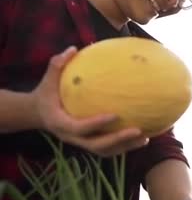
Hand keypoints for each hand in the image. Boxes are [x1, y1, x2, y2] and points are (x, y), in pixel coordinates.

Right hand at [32, 46, 148, 156]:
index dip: (96, 124)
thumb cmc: (47, 93)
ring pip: (104, 151)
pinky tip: (143, 138)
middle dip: (118, 140)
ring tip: (145, 138)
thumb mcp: (48, 80)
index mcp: (60, 123)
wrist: (38, 114)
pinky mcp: (88, 143)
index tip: (115, 115)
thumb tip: (73, 48)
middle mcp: (71, 137)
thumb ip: (57, 65)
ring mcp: (81, 143)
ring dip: (125, 146)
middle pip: (96, 145)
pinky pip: (108, 149)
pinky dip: (124, 146)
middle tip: (138, 130)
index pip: (79, 127)